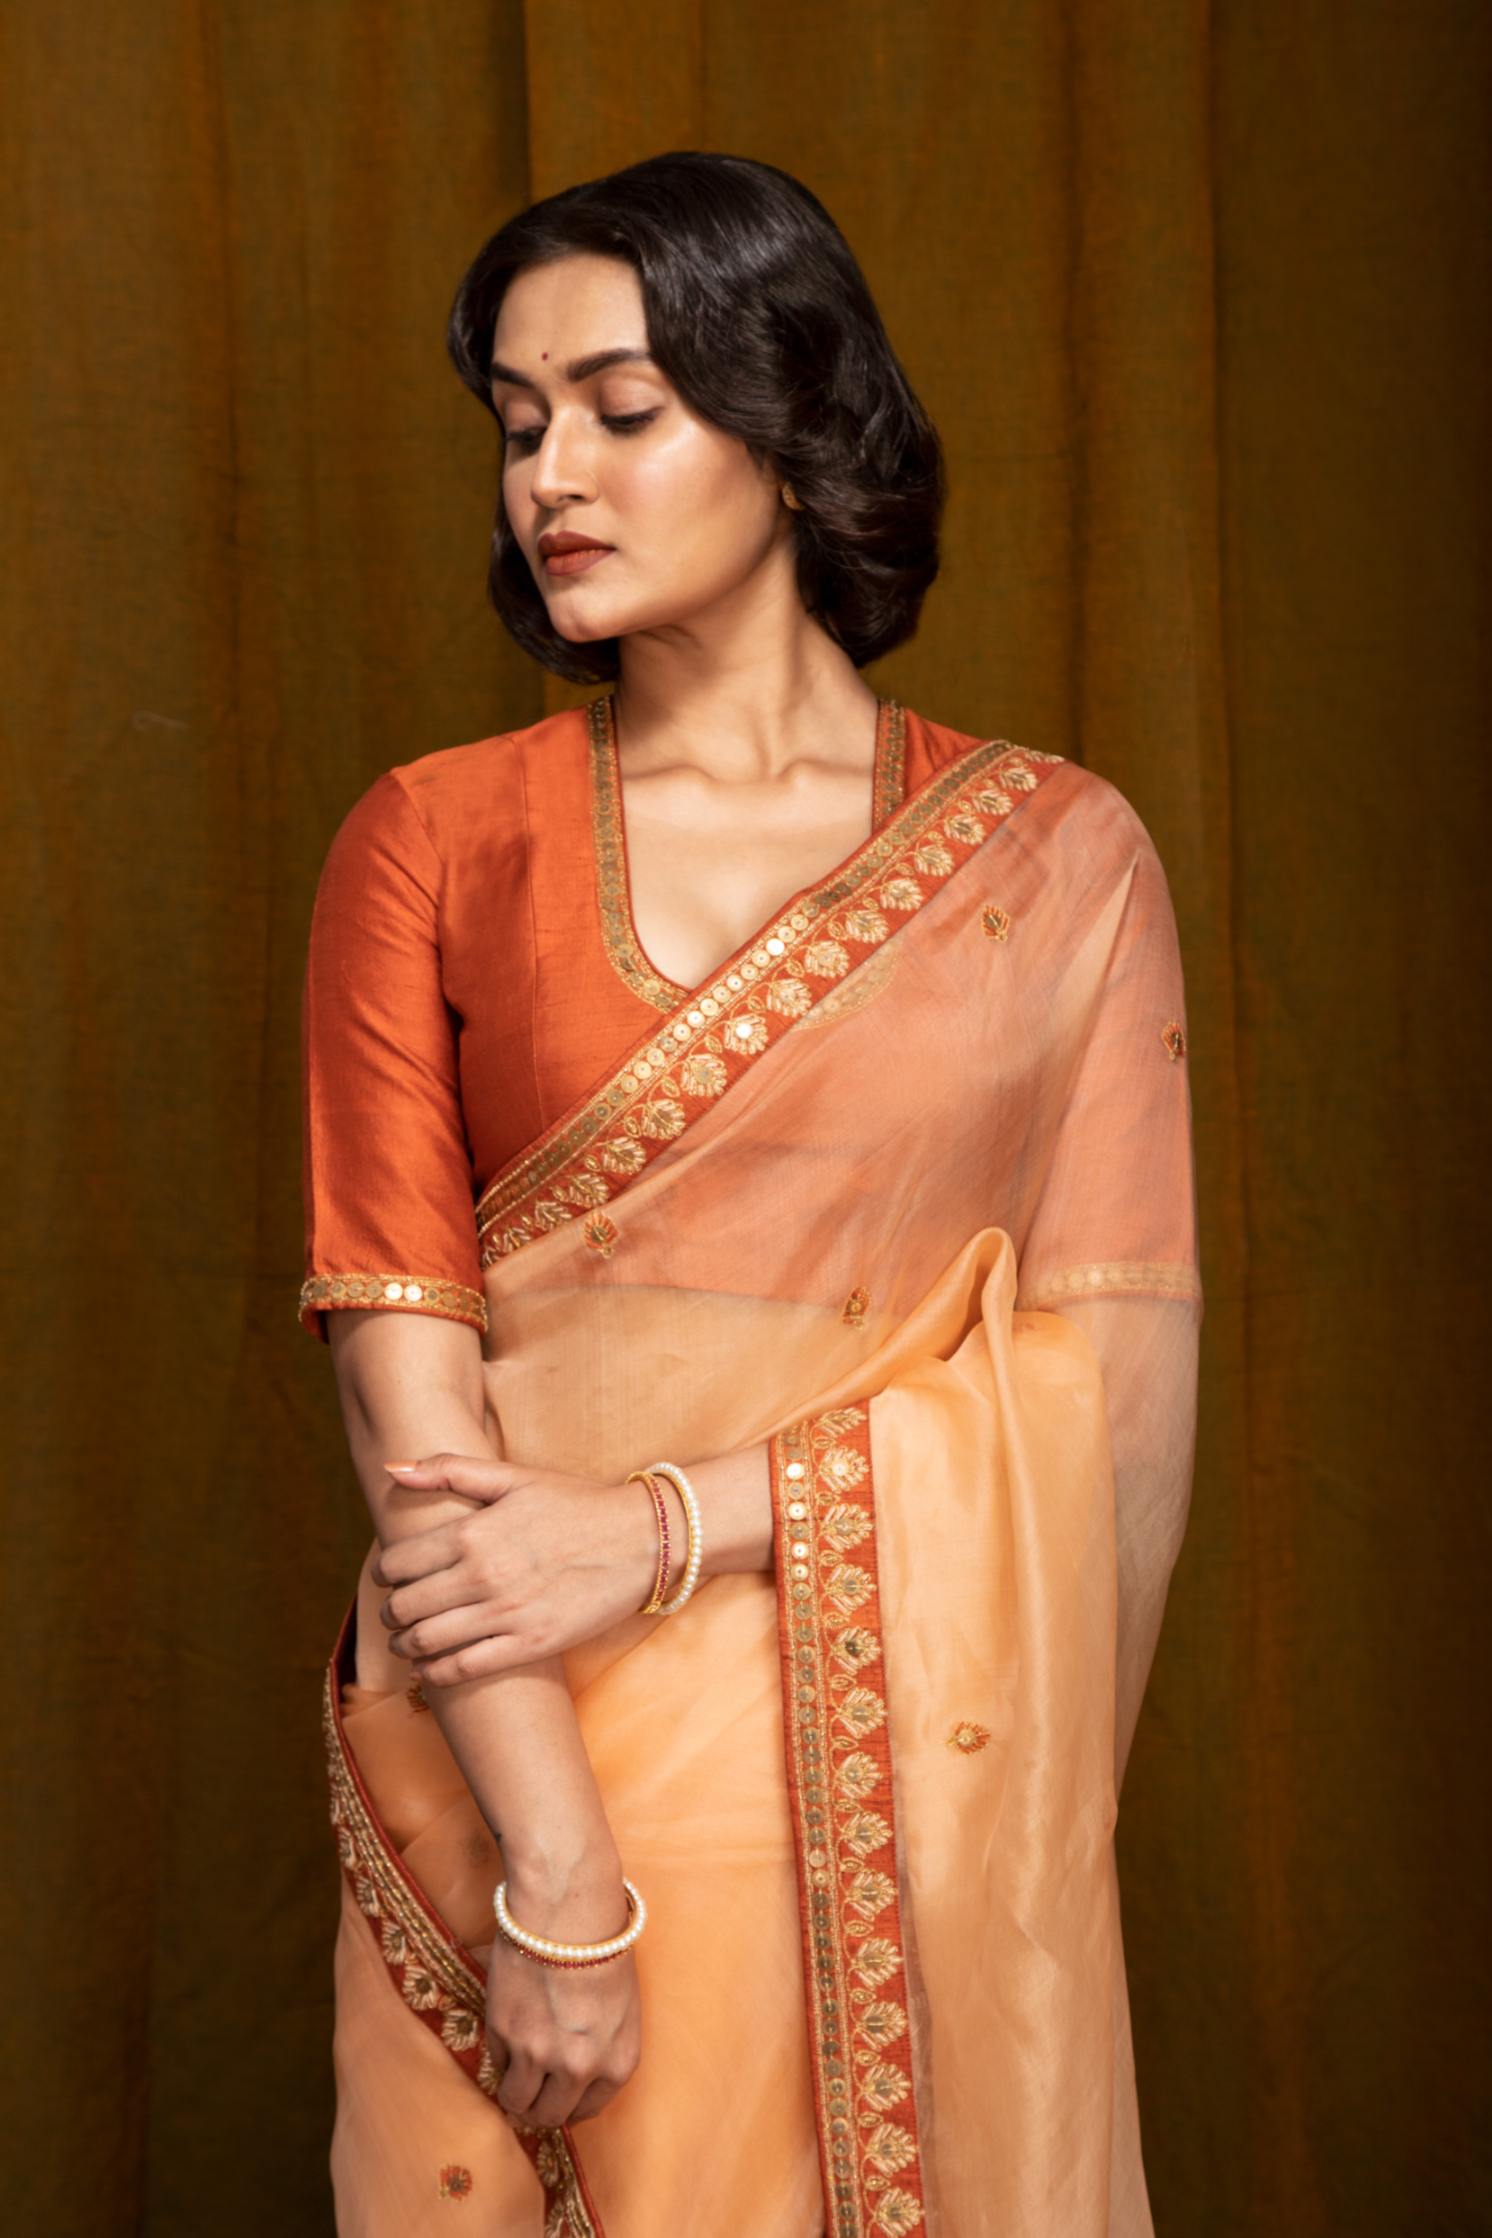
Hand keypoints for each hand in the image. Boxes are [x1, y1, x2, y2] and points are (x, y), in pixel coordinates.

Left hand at [370, 1455, 660, 1684]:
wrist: (641, 1540)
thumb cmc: (575, 1505)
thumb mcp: (514, 1477)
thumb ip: (449, 1469)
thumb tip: (392, 1467)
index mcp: (474, 1533)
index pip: (397, 1563)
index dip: (383, 1572)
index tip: (389, 1576)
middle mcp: (483, 1576)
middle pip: (405, 1606)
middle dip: (390, 1611)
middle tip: (395, 1610)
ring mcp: (505, 1614)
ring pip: (426, 1642)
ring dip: (405, 1644)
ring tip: (407, 1639)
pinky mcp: (529, 1645)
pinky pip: (462, 1669)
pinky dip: (435, 1672)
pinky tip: (432, 1665)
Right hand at [484, 1861, 642, 2128]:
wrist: (569, 1909)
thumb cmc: (601, 1947)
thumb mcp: (620, 2007)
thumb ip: (601, 2049)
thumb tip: (573, 2077)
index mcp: (618, 2062)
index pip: (588, 2110)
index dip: (568, 2103)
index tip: (556, 2093)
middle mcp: (582, 2068)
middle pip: (549, 2116)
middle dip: (538, 2105)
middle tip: (528, 2087)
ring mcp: (541, 2055)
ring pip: (516, 2102)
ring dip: (512, 2089)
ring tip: (512, 2067)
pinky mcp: (507, 2035)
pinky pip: (497, 2063)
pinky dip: (500, 2053)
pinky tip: (510, 2024)